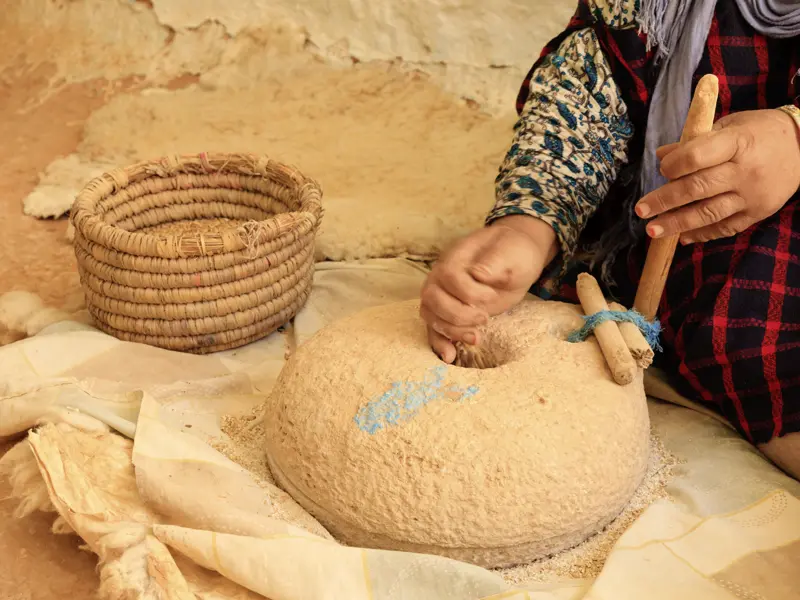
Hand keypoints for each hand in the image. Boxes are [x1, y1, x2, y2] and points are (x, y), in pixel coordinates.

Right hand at [420, 215, 556, 362]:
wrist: (513, 259)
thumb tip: (477, 274)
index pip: (448, 275)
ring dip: (450, 331)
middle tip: (484, 319)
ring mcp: (442, 294)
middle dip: (457, 315)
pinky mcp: (449, 312)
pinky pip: (435, 328)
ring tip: (476, 339)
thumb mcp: (511, 253)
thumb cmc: (512, 253)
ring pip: (431, 316)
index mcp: (455, 257)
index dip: (467, 291)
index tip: (491, 296)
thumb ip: (495, 262)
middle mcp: (441, 276)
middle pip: (432, 298)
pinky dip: (440, 343)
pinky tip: (451, 356)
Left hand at [635, 109, 799, 243]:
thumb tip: (661, 156)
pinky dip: (702, 234)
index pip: (698, 155)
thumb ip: (696, 141)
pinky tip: (682, 237)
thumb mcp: (730, 125)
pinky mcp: (758, 213)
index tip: (661, 169)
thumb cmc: (760, 132)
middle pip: (698, 188)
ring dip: (677, 224)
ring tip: (653, 231)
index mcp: (737, 142)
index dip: (675, 164)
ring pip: (709, 213)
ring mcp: (752, 195)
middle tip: (641, 210)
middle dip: (665, 201)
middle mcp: (745, 171)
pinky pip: (725, 228)